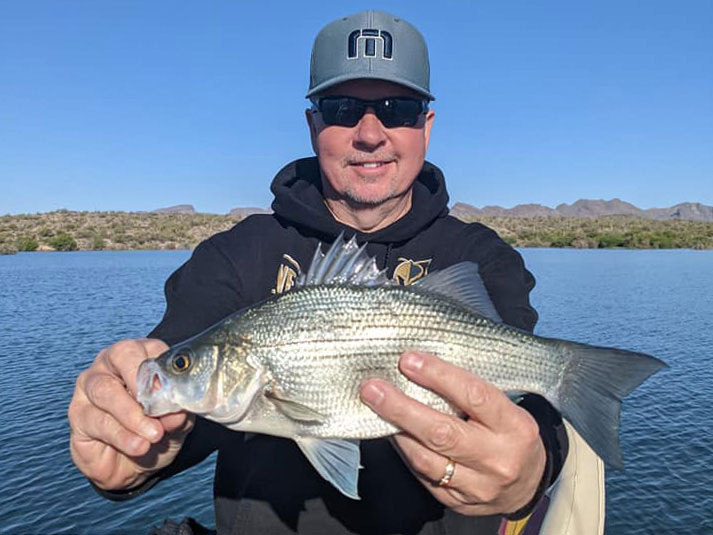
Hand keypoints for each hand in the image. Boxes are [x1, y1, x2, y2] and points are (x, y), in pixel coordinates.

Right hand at [68, 338, 194, 489]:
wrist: (133, 467)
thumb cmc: (156, 431)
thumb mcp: (175, 423)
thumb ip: (177, 415)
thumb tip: (176, 413)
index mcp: (141, 356)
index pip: (149, 347)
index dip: (162, 367)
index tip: (173, 391)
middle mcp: (111, 364)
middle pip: (121, 356)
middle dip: (142, 384)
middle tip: (157, 409)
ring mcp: (89, 387)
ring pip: (106, 391)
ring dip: (133, 416)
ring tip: (154, 435)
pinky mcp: (78, 414)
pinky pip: (97, 421)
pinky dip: (122, 436)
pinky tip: (138, 446)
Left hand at [360, 351, 545, 515]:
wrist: (528, 483)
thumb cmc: (509, 433)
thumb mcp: (505, 408)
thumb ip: (469, 392)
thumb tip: (420, 365)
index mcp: (514, 426)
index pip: (473, 396)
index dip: (438, 376)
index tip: (408, 360)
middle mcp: (498, 458)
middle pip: (442, 432)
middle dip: (402, 408)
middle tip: (373, 389)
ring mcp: (478, 485)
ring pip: (426, 459)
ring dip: (396, 431)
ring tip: (374, 407)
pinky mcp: (458, 502)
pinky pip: (422, 475)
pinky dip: (404, 451)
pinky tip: (392, 433)